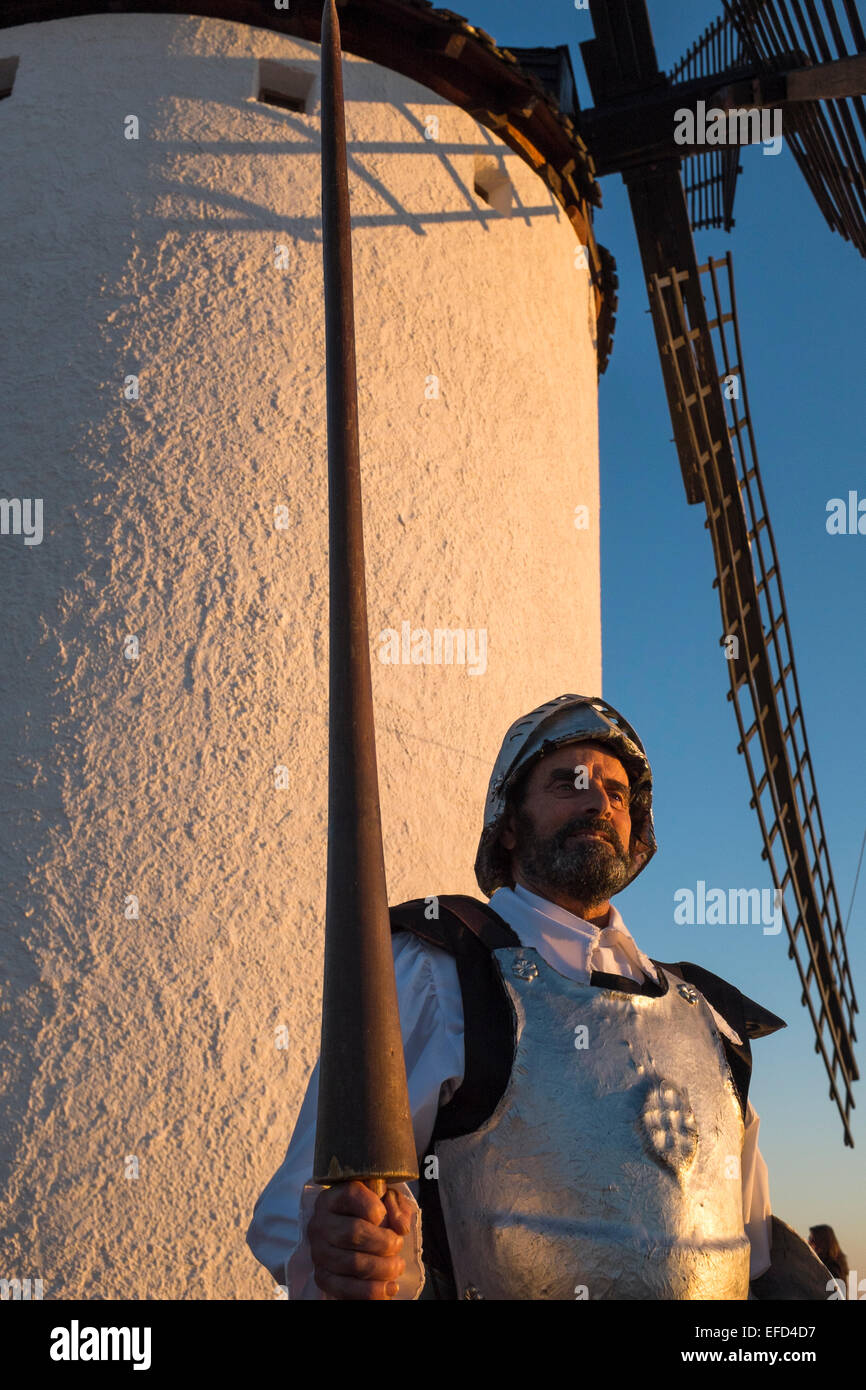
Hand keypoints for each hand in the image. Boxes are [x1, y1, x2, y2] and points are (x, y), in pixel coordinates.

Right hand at [308, 1180, 413, 1299]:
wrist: (359, 1237)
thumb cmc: (373, 1214)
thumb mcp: (387, 1201)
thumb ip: (396, 1206)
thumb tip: (401, 1227)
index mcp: (333, 1197)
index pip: (351, 1195)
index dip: (375, 1207)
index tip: (386, 1216)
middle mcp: (320, 1223)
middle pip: (353, 1232)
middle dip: (384, 1243)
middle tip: (399, 1245)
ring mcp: (318, 1251)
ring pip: (352, 1263)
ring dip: (382, 1268)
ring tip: (397, 1266)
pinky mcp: (322, 1276)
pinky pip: (344, 1288)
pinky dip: (371, 1291)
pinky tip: (389, 1288)